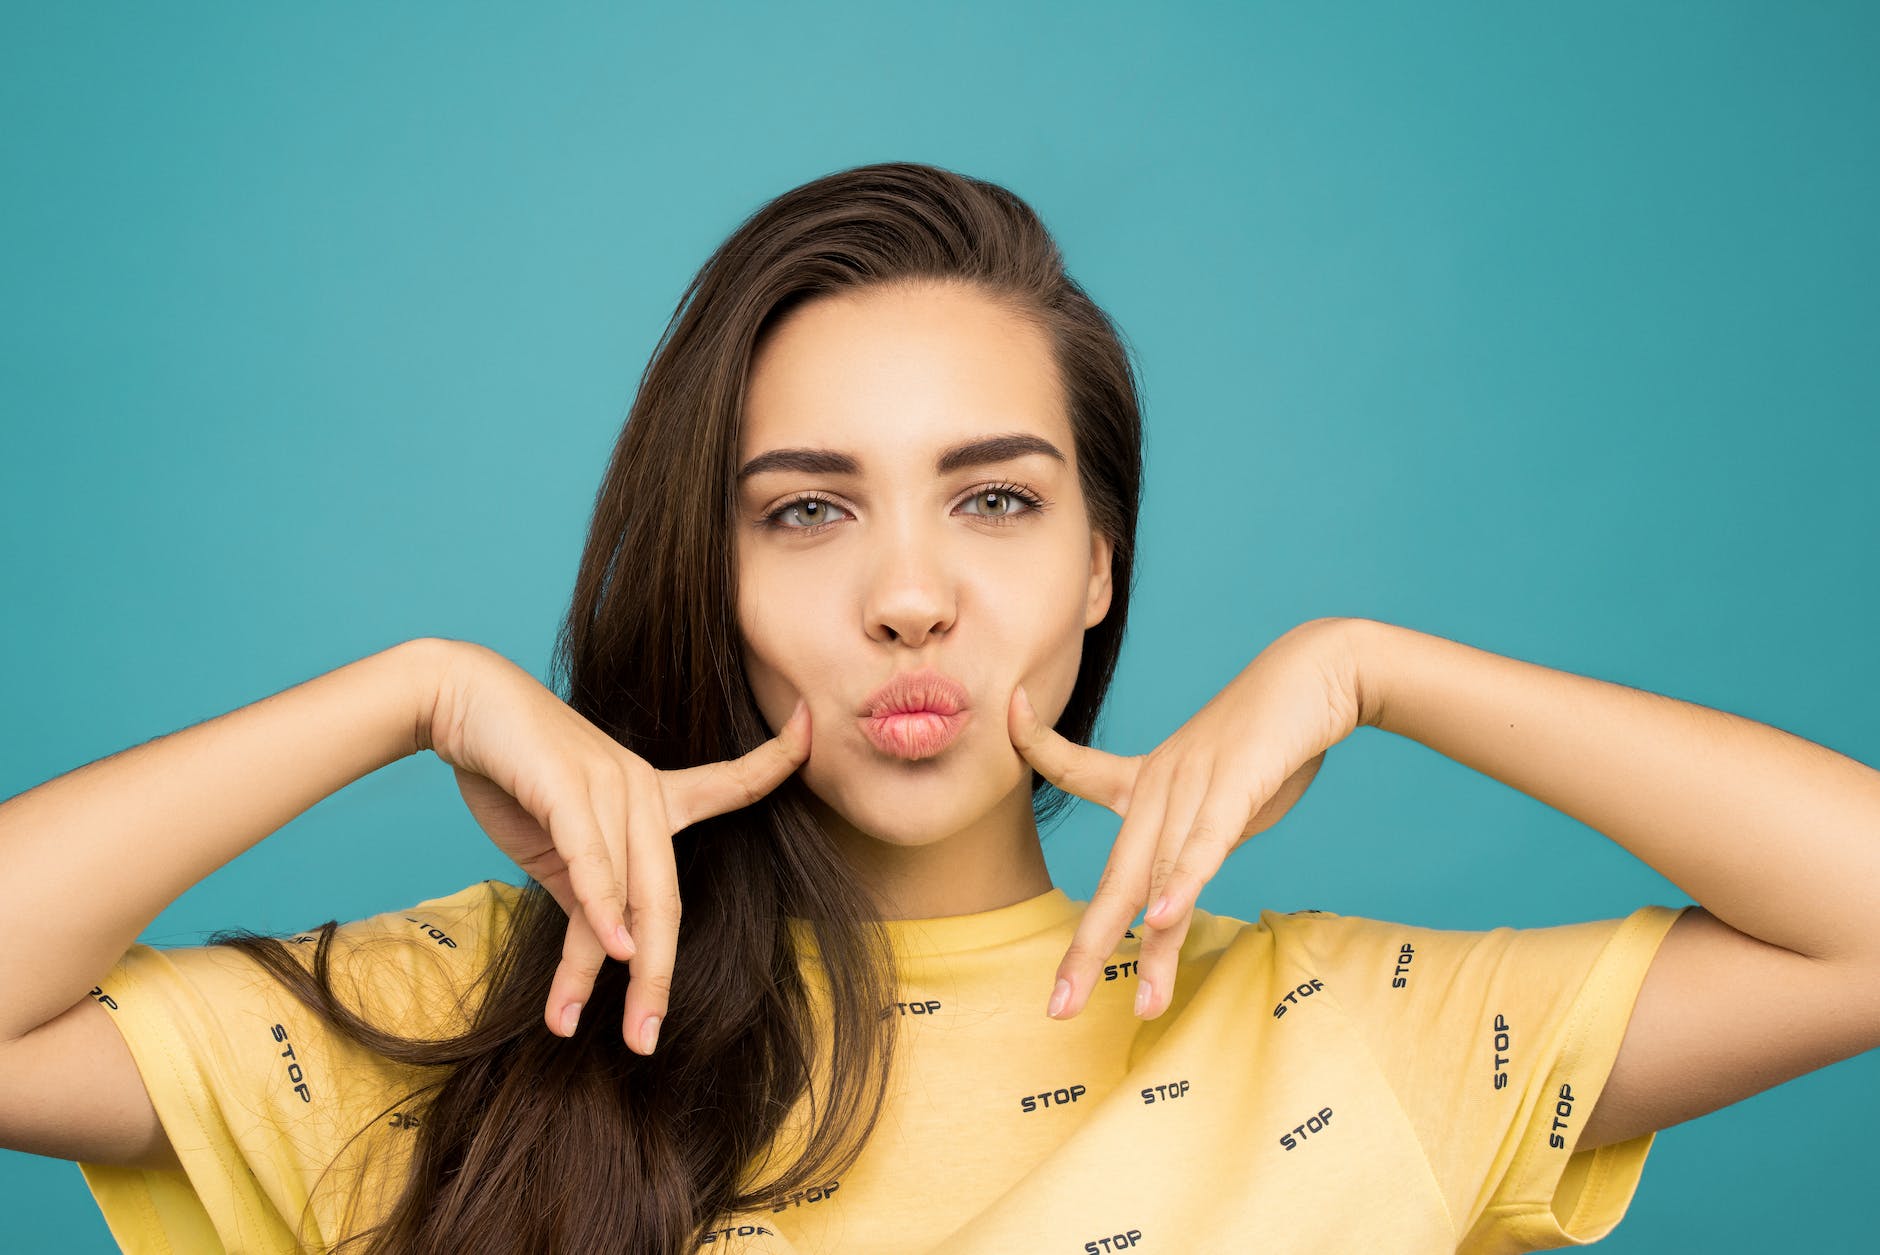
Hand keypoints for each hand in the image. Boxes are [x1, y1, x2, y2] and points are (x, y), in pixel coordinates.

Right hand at [421, 640, 809, 1053]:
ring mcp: (610, 787)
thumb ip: (589, 891)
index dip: (777, 760)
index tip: (811, 728)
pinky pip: (594, 861)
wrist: (460, 703)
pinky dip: (603, 910)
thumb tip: (607, 949)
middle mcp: (641, 789)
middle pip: (668, 897)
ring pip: (629, 894)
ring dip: (609, 970)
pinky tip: (613, 952)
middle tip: (648, 1037)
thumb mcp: (558, 843)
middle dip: (658, 975)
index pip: (731, 780)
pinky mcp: (570, 788)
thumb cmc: (513, 771)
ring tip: (599, 1027)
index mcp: (651, 792)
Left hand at [1011, 618, 1367, 1020]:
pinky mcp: (1233, 786)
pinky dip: (1183, 884)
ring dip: (1152, 950)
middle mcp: (1160, 785)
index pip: (1076, 765)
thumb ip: (1201, 842)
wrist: (1322, 670)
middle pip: (1114, 876)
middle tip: (1058, 1009)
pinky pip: (1202, 844)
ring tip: (1143, 1006)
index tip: (1007, 712)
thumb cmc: (1275, 735)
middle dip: (1086, 950)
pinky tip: (1162, 921)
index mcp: (1152, 777)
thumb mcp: (1227, 793)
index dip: (1035, 741)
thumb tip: (1187, 890)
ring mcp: (1192, 785)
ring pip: (1158, 878)